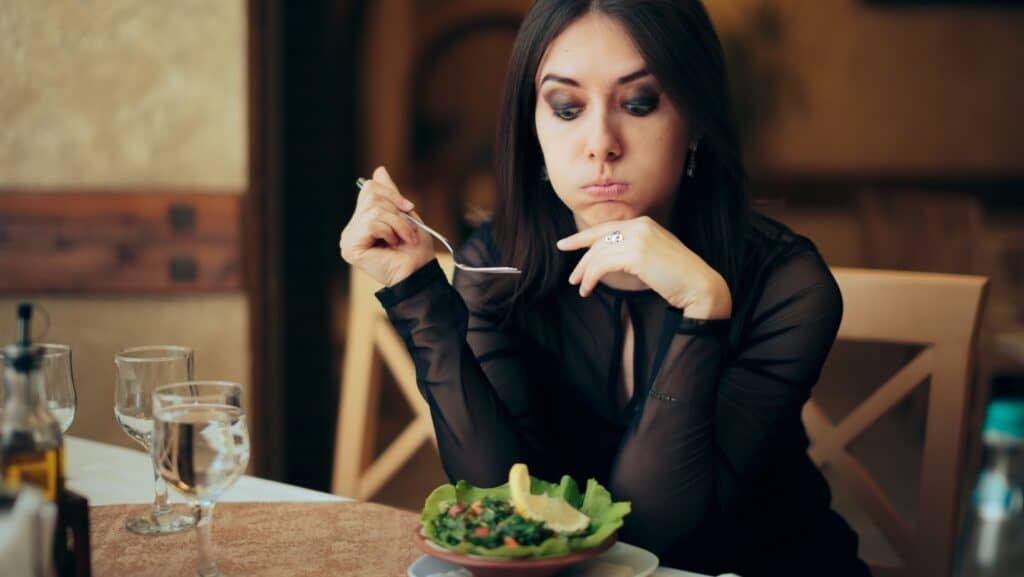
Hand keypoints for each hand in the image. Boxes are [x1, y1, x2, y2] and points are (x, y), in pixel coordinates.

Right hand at [339, 166, 434, 285]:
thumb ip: (389, 194)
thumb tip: (379, 170)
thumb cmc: (415, 248)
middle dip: (397, 211)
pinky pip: (371, 223)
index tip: (408, 208)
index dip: (392, 194)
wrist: (420, 271)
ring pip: (374, 210)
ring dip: (397, 223)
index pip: (369, 189)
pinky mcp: (350, 247)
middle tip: (408, 230)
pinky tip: (392, 244)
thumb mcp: (405, 214)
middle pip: (371, 197)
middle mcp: (352, 228)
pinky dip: (390, 231)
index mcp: (363, 220)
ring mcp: (349, 238)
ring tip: (404, 238)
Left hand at [556, 216, 731, 318]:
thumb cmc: (678, 276)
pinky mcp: (636, 254)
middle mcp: (640, 226)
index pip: (605, 228)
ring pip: (598, 253)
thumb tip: (608, 257)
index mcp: (644, 223)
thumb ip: (634, 248)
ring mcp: (638, 238)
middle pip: (598, 240)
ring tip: (581, 288)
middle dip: (581, 259)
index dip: (582, 237)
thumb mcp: (654, 254)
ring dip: (585, 273)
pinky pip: (602, 265)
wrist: (699, 285)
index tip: (565, 245)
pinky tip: (588, 288)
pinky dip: (591, 277)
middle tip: (572, 277)